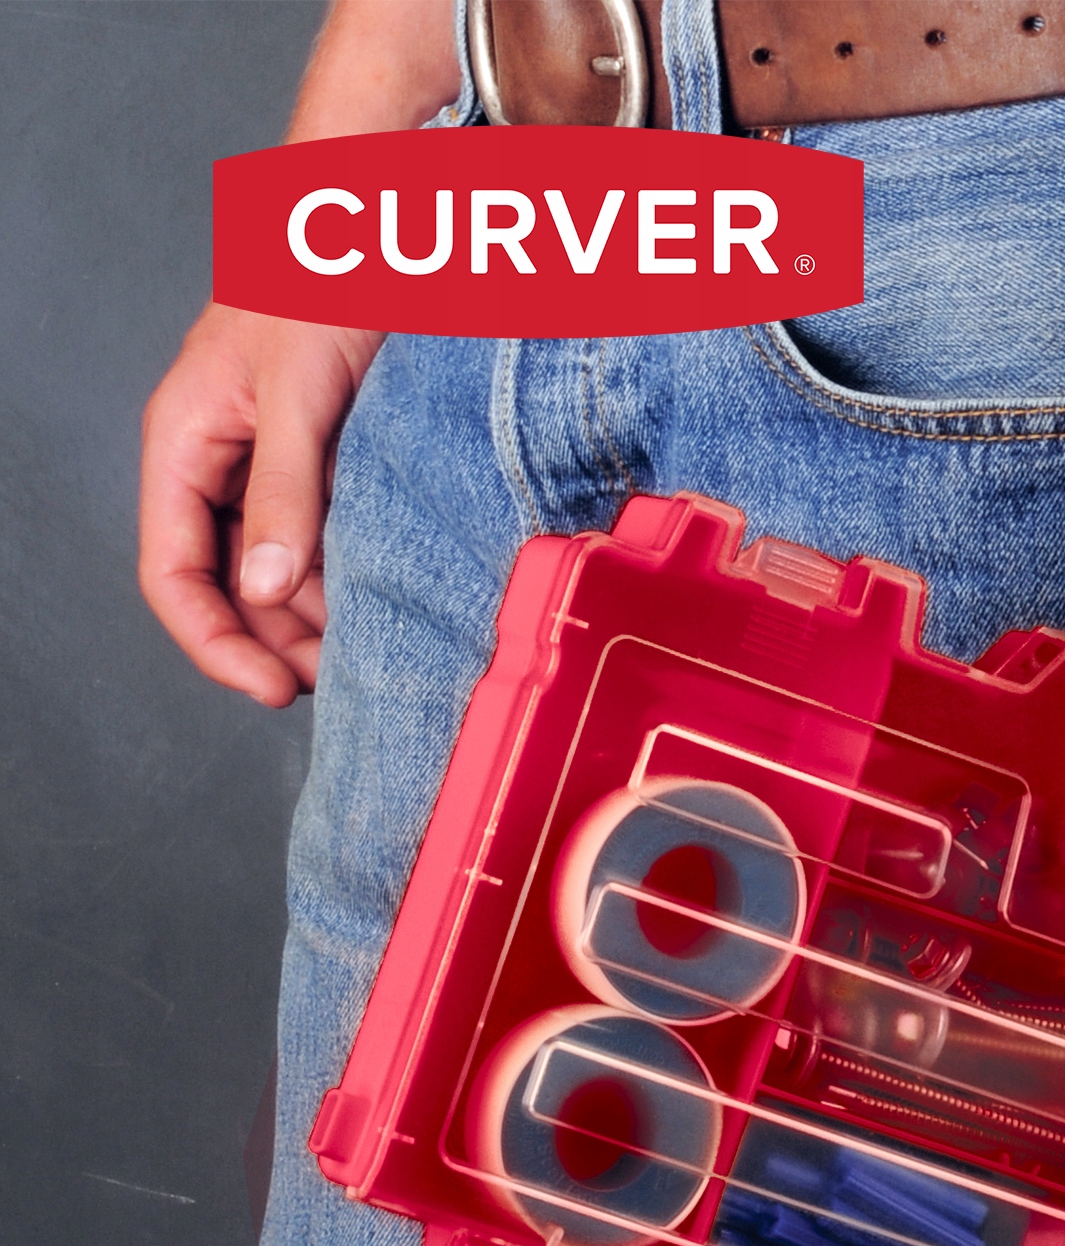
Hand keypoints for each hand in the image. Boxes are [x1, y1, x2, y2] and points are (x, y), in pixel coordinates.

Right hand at [138, 304, 383, 705]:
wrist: (383, 233)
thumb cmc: (324, 286)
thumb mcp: (301, 394)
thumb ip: (282, 492)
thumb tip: (264, 587)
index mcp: (184, 446)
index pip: (173, 574)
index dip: (216, 644)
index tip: (273, 691)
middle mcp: (219, 466)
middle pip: (231, 587)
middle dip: (280, 642)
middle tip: (346, 680)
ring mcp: (270, 469)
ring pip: (280, 573)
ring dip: (319, 618)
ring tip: (376, 646)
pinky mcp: (323, 467)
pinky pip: (323, 542)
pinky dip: (349, 577)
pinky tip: (389, 600)